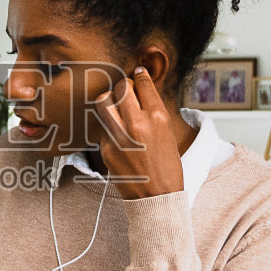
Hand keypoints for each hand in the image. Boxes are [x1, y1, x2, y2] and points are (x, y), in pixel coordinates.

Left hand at [89, 66, 184, 199]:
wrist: (156, 197)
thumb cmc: (167, 167)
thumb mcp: (168, 134)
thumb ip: (153, 112)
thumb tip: (141, 93)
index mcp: (157, 117)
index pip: (143, 83)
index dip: (140, 76)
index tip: (138, 74)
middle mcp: (137, 123)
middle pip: (121, 88)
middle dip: (124, 87)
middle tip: (126, 93)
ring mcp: (119, 136)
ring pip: (103, 102)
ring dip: (110, 101)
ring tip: (116, 109)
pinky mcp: (106, 149)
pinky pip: (102, 127)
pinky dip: (109, 127)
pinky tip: (118, 135)